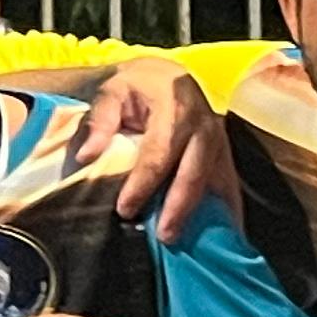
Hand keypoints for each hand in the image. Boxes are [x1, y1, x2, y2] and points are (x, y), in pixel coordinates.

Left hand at [65, 60, 235, 235]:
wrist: (167, 75)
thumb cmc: (135, 87)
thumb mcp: (111, 92)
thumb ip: (98, 121)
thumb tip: (86, 156)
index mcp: (174, 108)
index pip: (158, 154)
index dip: (142, 184)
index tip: (125, 209)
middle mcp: (203, 126)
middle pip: (193, 173)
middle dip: (178, 207)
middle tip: (164, 236)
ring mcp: (219, 140)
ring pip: (216, 181)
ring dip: (204, 214)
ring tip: (189, 241)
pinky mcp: (225, 153)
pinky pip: (230, 184)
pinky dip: (229, 210)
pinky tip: (227, 236)